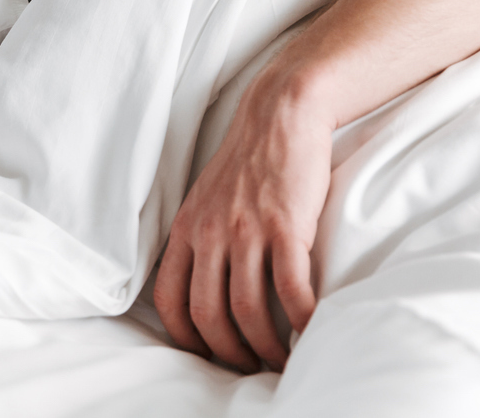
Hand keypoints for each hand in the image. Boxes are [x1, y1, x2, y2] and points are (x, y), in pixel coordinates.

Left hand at [154, 69, 332, 372]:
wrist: (280, 113)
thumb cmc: (247, 159)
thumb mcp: (205, 197)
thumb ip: (199, 237)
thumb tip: (201, 283)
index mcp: (186, 229)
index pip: (169, 299)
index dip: (186, 338)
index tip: (207, 353)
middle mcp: (210, 233)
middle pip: (208, 314)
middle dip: (228, 352)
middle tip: (248, 366)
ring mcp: (246, 230)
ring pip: (248, 310)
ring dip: (265, 346)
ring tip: (280, 358)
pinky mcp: (285, 226)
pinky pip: (291, 289)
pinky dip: (301, 320)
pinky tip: (310, 330)